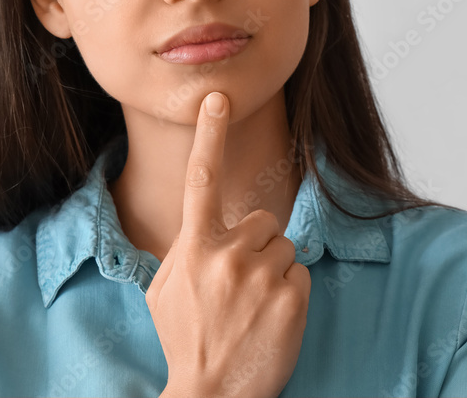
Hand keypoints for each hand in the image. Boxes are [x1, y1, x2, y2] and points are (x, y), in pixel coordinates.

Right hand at [145, 91, 310, 397]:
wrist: (211, 396)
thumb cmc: (186, 339)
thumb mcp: (166, 290)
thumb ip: (187, 249)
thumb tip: (208, 226)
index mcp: (193, 249)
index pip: (200, 180)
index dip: (209, 135)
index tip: (217, 98)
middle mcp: (227, 256)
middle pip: (261, 221)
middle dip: (255, 244)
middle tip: (239, 285)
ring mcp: (261, 277)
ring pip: (284, 247)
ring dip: (273, 270)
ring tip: (252, 306)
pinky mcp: (290, 299)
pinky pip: (300, 274)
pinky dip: (290, 293)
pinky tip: (270, 319)